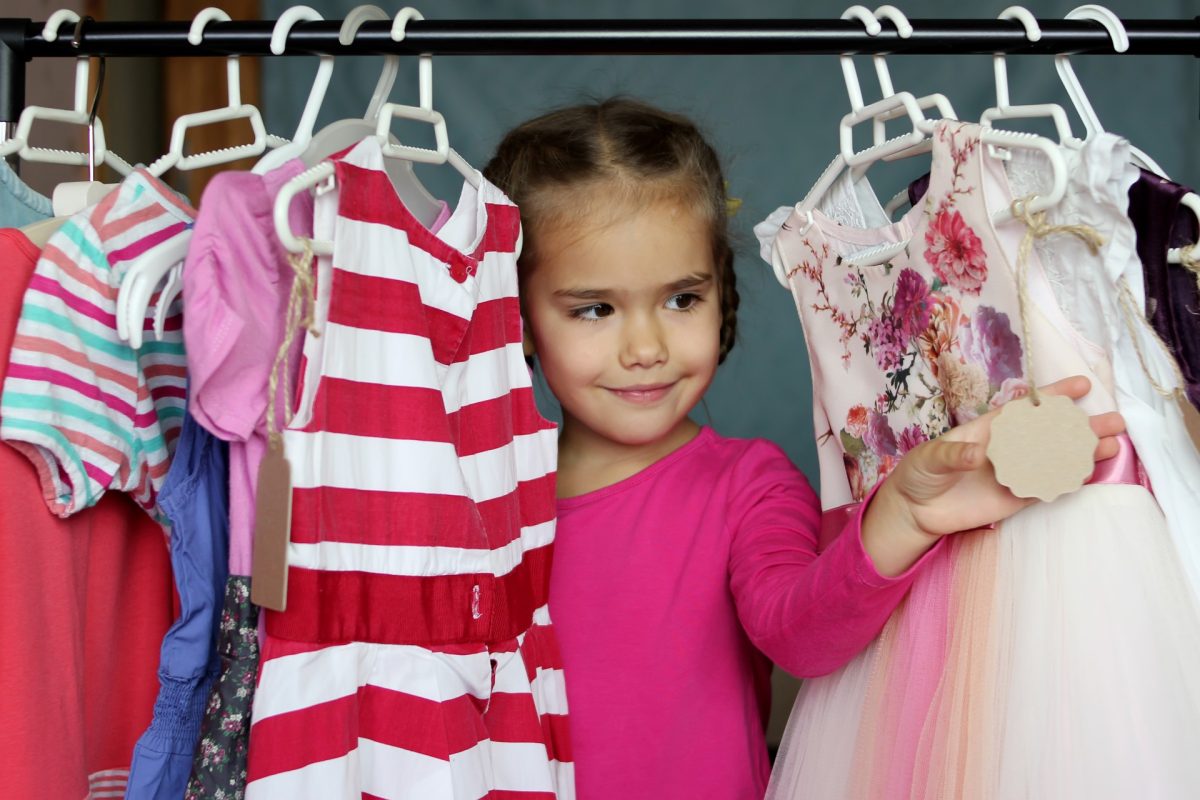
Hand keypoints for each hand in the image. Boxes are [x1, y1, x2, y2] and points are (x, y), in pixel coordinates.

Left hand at [861, 375, 1125, 576]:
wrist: (916, 510)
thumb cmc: (921, 473)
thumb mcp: (931, 458)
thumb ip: (955, 455)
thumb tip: (979, 456)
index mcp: (990, 429)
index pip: (1026, 409)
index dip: (1053, 396)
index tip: (1081, 385)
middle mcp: (1008, 448)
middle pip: (1051, 434)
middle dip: (1082, 426)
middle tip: (1115, 421)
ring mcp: (1015, 473)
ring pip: (1056, 460)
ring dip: (1083, 453)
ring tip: (1112, 446)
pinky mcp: (1015, 499)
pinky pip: (1046, 488)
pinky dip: (1067, 481)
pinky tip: (1089, 473)